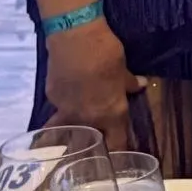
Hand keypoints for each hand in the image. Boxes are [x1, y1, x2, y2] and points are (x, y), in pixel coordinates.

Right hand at [41, 17, 138, 150]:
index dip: (118, 151)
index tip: (117, 153)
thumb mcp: (123, 69)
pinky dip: (64, 104)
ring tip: (71, 126)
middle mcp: (87, 118)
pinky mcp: (51, 97)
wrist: (75, 37)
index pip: (116, 144)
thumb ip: (129, 83)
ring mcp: (65, 110)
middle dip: (91, 142)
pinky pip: (58, 107)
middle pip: (88, 140)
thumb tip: (141, 85)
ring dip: (71, 128)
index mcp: (111, 115)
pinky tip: (66, 94)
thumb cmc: (107, 54)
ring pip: (68, 127)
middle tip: (93, 138)